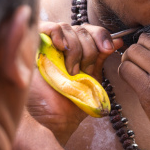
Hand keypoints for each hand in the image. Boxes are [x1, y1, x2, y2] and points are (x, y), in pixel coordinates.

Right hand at [26, 21, 122, 144]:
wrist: (53, 122)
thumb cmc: (71, 104)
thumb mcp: (92, 79)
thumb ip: (101, 58)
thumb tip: (118, 40)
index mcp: (78, 52)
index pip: (91, 30)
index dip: (102, 35)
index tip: (108, 49)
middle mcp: (63, 46)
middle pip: (81, 29)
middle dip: (89, 49)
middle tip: (85, 70)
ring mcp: (47, 46)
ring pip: (66, 27)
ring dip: (75, 48)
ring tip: (71, 70)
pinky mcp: (31, 47)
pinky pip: (45, 27)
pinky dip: (57, 32)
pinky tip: (61, 47)